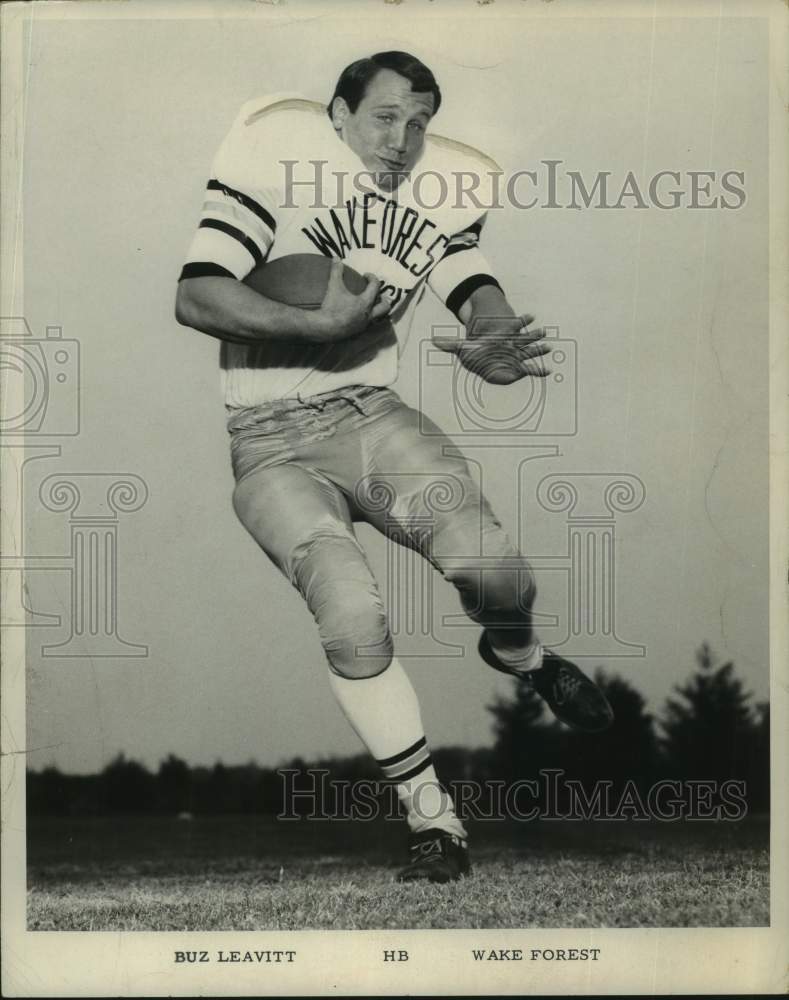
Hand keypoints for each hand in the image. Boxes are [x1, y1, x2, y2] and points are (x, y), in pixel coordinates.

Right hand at [306, 260, 390, 342]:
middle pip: (385, 307)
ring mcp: (363, 326)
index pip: (375, 286)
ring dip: (376, 311)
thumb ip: (336, 271)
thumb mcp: (333, 287)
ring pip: (378, 318)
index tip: (366, 275)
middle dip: (383, 299)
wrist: (324, 328)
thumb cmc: (331, 307)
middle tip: (376, 294)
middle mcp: (368, 315)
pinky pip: (367, 326)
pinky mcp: (357, 333)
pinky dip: (366, 319)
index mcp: (365, 302)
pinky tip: (357, 317)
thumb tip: (336, 257)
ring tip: (369, 306)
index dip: (372, 278)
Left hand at [433, 314, 551, 384]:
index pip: (511, 330)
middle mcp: (511, 347)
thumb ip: (450, 344)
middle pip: (523, 340)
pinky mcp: (519, 368)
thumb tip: (432, 340)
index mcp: (500, 339)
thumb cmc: (476, 353)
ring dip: (538, 351)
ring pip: (529, 352)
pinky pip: (531, 370)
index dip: (520, 323)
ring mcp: (516, 357)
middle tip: (544, 330)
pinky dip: (539, 372)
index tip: (529, 316)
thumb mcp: (463, 347)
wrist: (485, 362)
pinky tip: (549, 371)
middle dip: (533, 336)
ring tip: (549, 347)